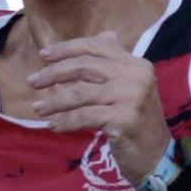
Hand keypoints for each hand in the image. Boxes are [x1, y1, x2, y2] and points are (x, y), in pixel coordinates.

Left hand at [28, 29, 169, 184]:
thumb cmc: (137, 122)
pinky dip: (65, 121)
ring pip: (80, 92)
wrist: (157, 155)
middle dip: (54, 74)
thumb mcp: (130, 87)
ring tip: (38, 108)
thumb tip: (105, 34)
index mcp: (136, 64)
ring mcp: (131, 98)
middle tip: (33, 82)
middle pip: (84, 67)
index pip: (95, 48)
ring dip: (54, 101)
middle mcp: (136, 76)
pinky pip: (84, 116)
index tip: (43, 56)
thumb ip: (116, 62)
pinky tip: (55, 126)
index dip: (66, 49)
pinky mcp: (124, 119)